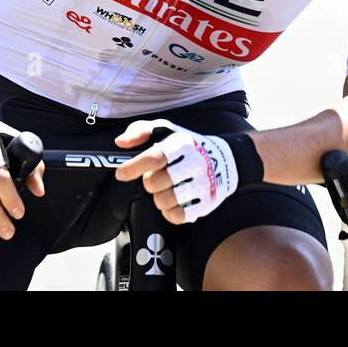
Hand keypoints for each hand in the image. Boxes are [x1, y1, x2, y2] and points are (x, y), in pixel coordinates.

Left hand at [113, 120, 242, 223]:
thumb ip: (140, 131)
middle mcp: (195, 163)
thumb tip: (121, 142)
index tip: (121, 173)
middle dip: (149, 182)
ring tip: (166, 188)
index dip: (133, 167)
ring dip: (158, 197)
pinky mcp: (208, 203)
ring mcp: (204, 184)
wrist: (226, 159)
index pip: (154, 157)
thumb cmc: (188, 145)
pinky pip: (177, 216)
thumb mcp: (166, 130)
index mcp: (183, 143)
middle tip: (155, 177)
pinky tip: (175, 201)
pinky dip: (170, 212)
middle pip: (155, 182)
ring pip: (164, 201)